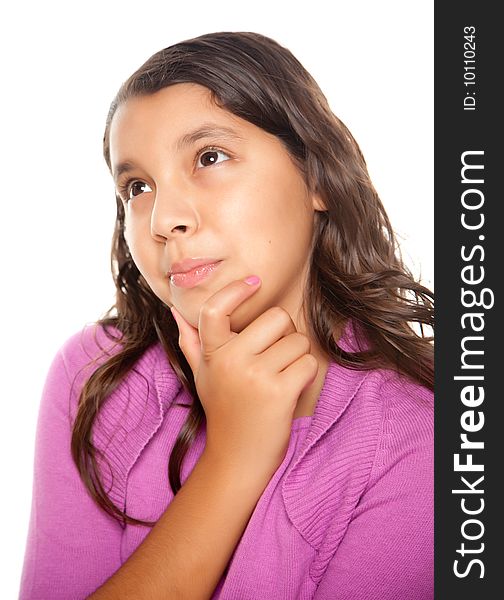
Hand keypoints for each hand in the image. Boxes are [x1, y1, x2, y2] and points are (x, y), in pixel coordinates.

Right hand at [170, 276, 317, 478]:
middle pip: (277, 318)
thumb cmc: (224, 410)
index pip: (215, 309)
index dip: (235, 290)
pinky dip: (306, 375)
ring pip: (298, 341)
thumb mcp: (202, 375)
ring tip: (281, 377)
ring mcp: (254, 376)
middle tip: (275, 356)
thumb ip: (190, 342)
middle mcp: (230, 361)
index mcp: (211, 353)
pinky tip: (291, 389)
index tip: (254, 282)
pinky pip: (308, 363)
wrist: (237, 458)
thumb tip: (174, 311)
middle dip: (285, 334)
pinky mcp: (279, 393)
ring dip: (297, 357)